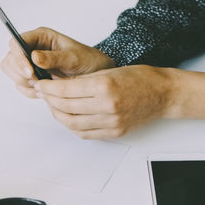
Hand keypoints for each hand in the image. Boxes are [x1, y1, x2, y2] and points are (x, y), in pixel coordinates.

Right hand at [0, 27, 113, 97]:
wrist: (94, 74)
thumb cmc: (87, 60)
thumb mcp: (73, 58)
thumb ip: (53, 58)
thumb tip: (34, 57)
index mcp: (40, 37)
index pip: (16, 43)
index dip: (19, 57)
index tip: (30, 72)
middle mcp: (32, 48)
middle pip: (10, 59)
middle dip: (20, 73)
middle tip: (38, 81)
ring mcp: (30, 63)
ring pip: (12, 73)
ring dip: (24, 83)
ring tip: (44, 86)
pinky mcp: (32, 77)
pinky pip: (20, 85)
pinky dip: (29, 91)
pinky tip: (44, 91)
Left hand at [32, 64, 176, 138]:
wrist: (163, 94)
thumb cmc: (140, 78)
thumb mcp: (109, 71)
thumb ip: (84, 80)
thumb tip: (58, 85)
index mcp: (105, 86)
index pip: (66, 89)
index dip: (49, 88)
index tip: (42, 84)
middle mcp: (107, 106)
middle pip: (66, 107)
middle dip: (50, 100)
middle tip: (44, 94)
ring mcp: (111, 122)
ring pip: (72, 123)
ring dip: (59, 115)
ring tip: (54, 106)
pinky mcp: (114, 132)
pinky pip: (85, 133)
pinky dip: (72, 126)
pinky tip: (68, 117)